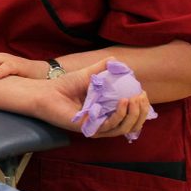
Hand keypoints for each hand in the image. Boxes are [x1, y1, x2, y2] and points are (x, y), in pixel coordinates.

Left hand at [38, 59, 152, 138]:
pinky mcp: (88, 130)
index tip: (143, 93)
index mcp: (106, 112)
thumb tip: (117, 60)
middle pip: (130, 124)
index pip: (130, 116)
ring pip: (123, 128)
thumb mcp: (88, 74)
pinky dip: (118, 116)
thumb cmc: (65, 85)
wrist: (46, 92)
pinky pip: (108, 127)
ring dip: (132, 114)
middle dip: (140, 112)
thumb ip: (102, 68)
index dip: (141, 107)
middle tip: (141, 97)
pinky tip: (122, 103)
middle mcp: (103, 122)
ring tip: (134, 99)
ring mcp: (96, 128)